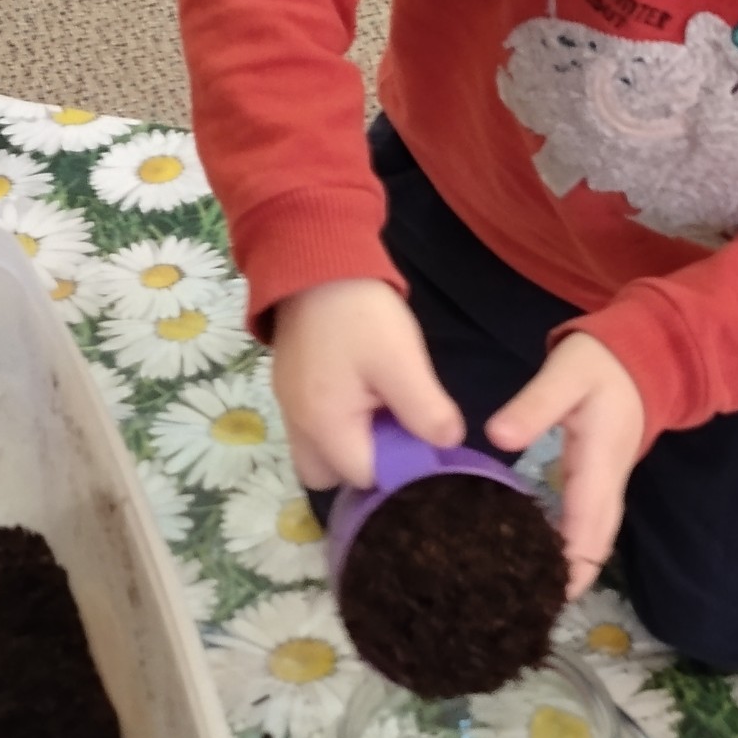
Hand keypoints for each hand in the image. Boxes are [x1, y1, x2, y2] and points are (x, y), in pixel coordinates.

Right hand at [272, 278, 464, 491]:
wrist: (315, 260)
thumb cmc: (360, 315)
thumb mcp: (403, 362)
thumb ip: (427, 411)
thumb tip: (448, 444)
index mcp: (324, 425)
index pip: (364, 478)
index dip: (399, 467)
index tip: (422, 439)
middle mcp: (299, 424)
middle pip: (330, 476)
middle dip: (365, 464)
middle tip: (396, 428)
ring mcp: (290, 404)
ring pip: (319, 451)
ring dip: (352, 442)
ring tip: (382, 408)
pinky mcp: (291, 385)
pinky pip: (314, 424)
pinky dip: (339, 421)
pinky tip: (364, 391)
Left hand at [487, 335, 645, 598]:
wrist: (645, 352)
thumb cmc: (603, 363)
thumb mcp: (566, 374)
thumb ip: (534, 405)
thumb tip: (496, 437)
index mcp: (600, 465)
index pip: (587, 529)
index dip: (570, 569)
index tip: (543, 600)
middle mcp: (608, 483)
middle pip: (595, 543)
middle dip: (570, 579)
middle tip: (530, 607)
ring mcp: (607, 481)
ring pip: (594, 535)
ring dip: (571, 565)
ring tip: (534, 591)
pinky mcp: (599, 475)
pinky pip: (588, 519)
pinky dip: (570, 542)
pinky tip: (541, 551)